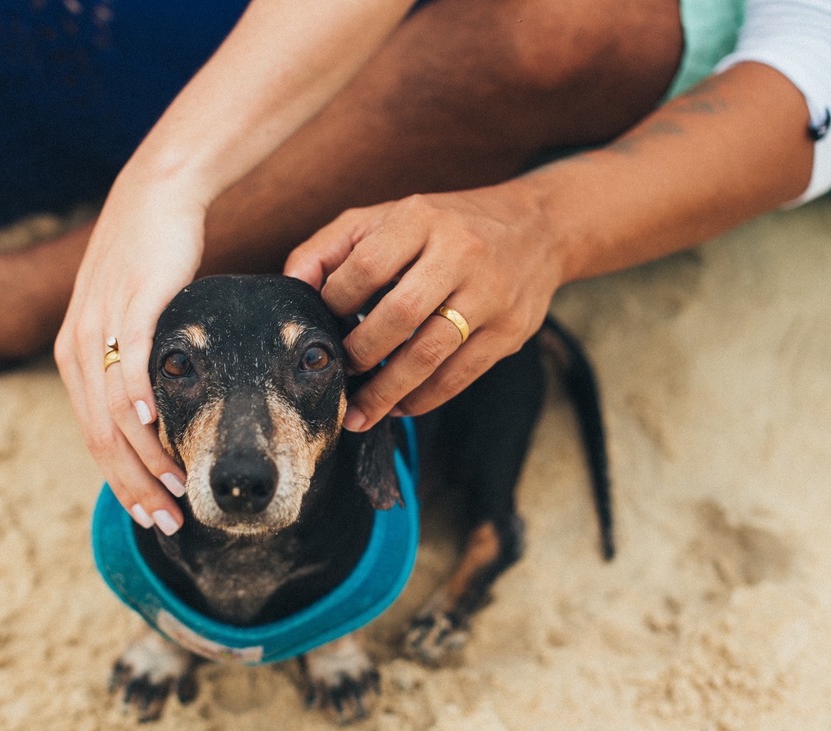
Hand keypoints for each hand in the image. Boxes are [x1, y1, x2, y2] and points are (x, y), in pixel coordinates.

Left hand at [55, 180, 201, 535]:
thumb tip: (151, 412)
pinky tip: (154, 427)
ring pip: (116, 410)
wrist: (156, 198)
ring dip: (146, 456)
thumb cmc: (150, 262)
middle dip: (134, 485)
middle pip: (101, 436)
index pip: (93, 438)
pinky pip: (131, 361)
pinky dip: (140, 399)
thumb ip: (130, 364)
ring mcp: (102, 325)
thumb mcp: (130, 320)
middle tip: (166, 521)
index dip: (120, 482)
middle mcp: (77, 347)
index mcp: (74, 357)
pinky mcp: (133, 302)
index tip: (150, 513)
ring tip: (177, 487)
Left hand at [285, 189, 562, 430]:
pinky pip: (460, 374)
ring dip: (388, 390)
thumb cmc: (444, 227)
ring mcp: (491, 293)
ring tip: (359, 412)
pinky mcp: (511, 329)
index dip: (335, 302)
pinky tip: (399, 406)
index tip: (321, 326)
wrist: (538, 228)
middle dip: (360, 354)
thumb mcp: (389, 217)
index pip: (366, 266)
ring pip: (430, 353)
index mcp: (421, 219)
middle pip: (399, 315)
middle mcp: (460, 252)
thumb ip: (333, 246)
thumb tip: (292, 285)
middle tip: (339, 375)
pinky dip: (425, 397)